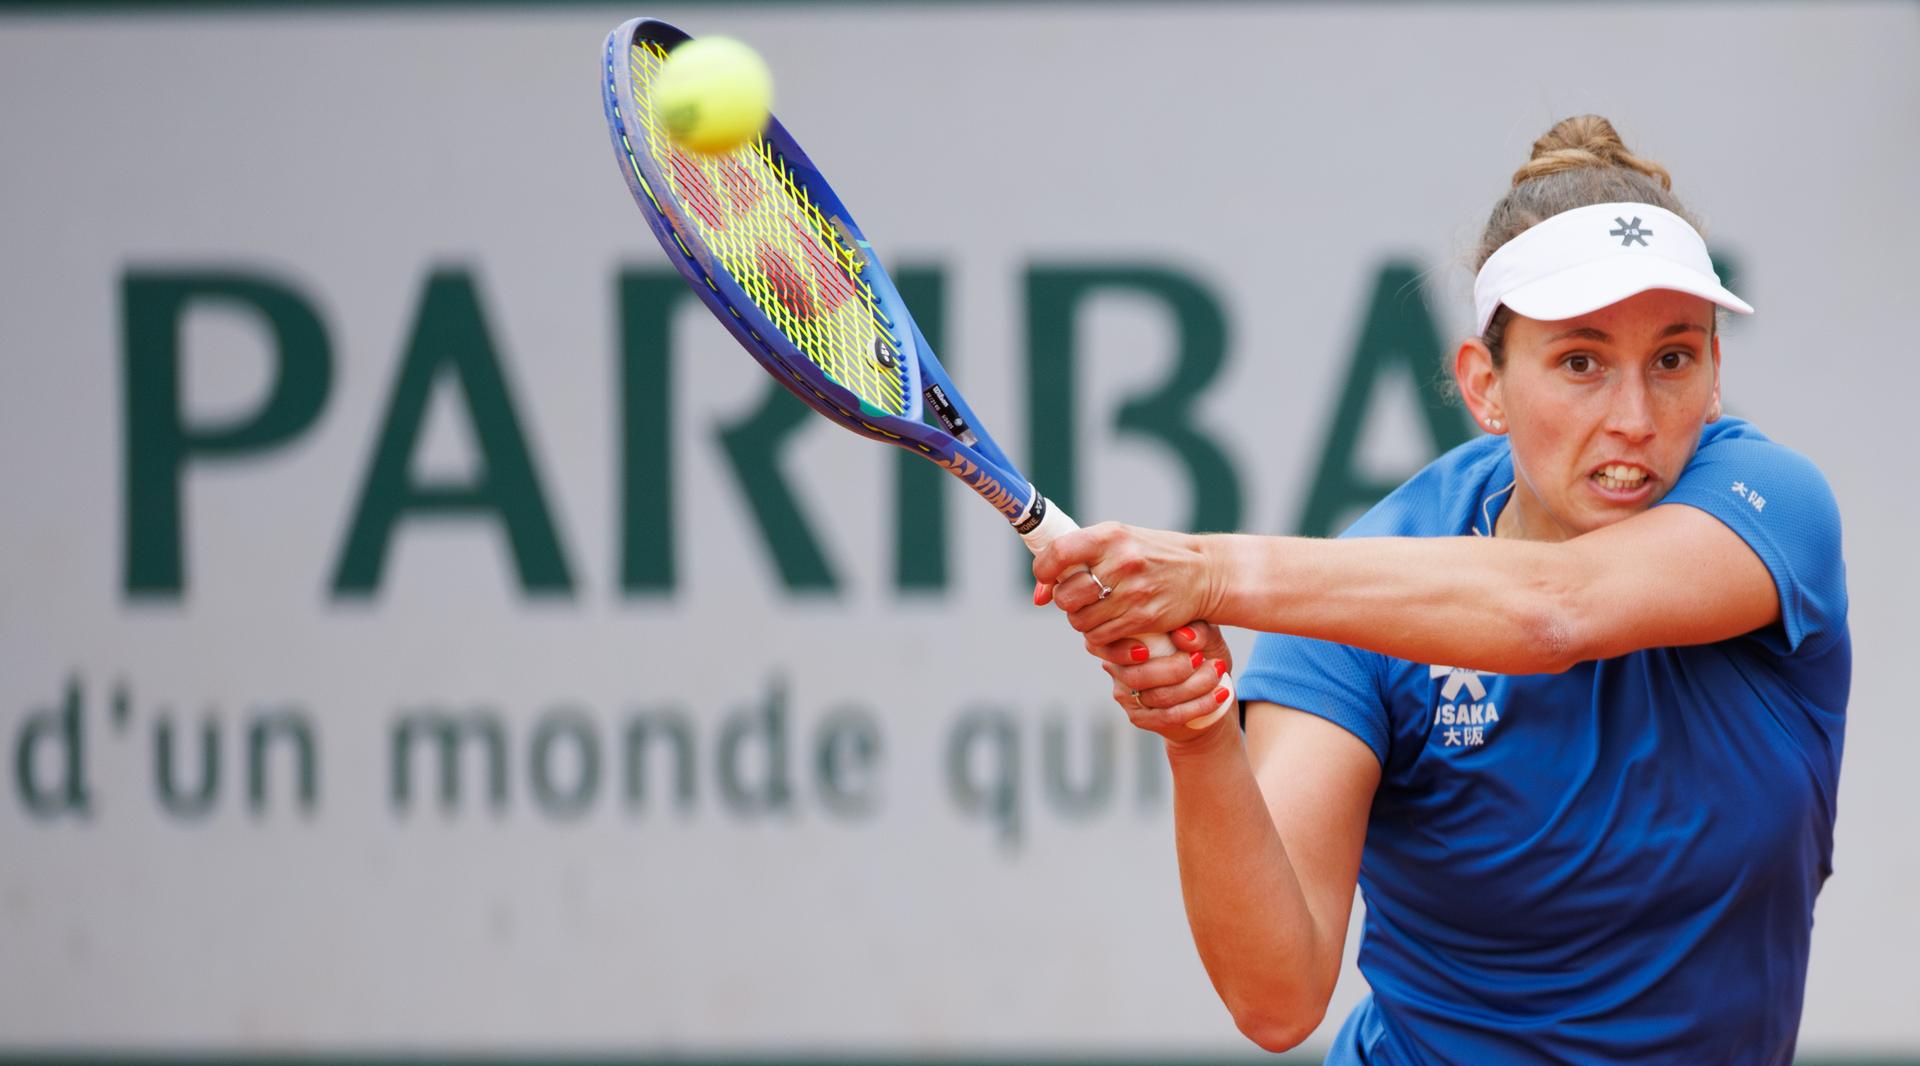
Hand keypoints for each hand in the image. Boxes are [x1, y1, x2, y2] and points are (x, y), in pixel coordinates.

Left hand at [1031, 522, 1221, 646]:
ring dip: (1082, 620)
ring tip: (1098, 608)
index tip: (1044, 579)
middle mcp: (1122, 562)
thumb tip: (1039, 593)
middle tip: (1079, 596)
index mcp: (1111, 536)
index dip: (1042, 570)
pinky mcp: (1143, 618)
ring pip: (1080, 621)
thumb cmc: (1154, 555)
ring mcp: (1133, 592)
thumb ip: (1080, 556)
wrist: (1205, 573)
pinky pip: (1101, 637)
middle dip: (1065, 600)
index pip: (1058, 553)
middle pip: (1065, 595)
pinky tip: (1112, 621)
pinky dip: (1099, 634)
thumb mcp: (1121, 540)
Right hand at [1096, 622, 1235, 743]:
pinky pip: (1169, 715)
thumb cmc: (1201, 655)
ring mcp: (1126, 696)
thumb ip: (1199, 630)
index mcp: (1124, 640)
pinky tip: (1218, 695)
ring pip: (1159, 696)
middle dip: (1177, 669)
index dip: (1130, 650)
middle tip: (1202, 659)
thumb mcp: (1206, 636)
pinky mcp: (1140, 719)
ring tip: (1217, 674)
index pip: (1113, 646)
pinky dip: (1199, 705)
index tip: (1164, 644)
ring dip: (1195, 686)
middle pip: (1138, 675)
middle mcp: (1117, 668)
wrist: (1208, 692)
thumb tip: (1183, 636)